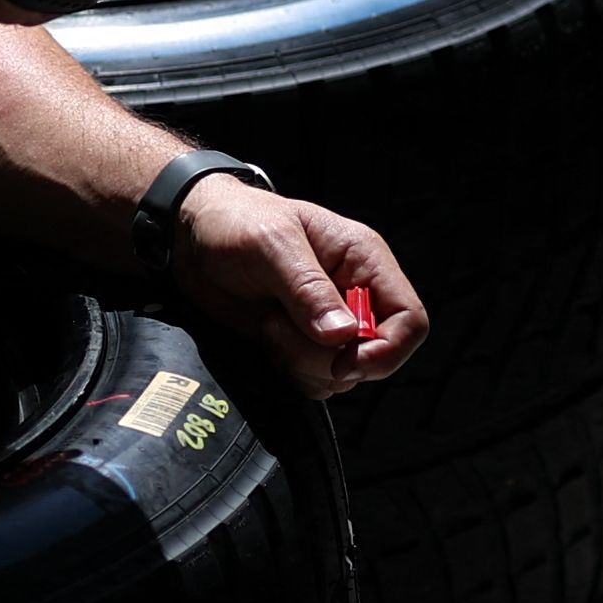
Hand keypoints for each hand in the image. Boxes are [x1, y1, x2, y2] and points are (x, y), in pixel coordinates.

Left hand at [165, 177, 428, 397]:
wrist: (193, 236)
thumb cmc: (236, 222)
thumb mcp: (273, 245)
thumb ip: (309, 289)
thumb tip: (343, 336)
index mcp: (364, 261)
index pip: (409, 319)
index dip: (386, 350)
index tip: (342, 360)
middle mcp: (355, 295)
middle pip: (376, 357)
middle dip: (328, 358)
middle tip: (280, 326)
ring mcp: (329, 324)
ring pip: (342, 376)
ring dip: (302, 363)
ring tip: (270, 324)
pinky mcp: (303, 345)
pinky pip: (314, 380)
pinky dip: (289, 370)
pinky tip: (266, 336)